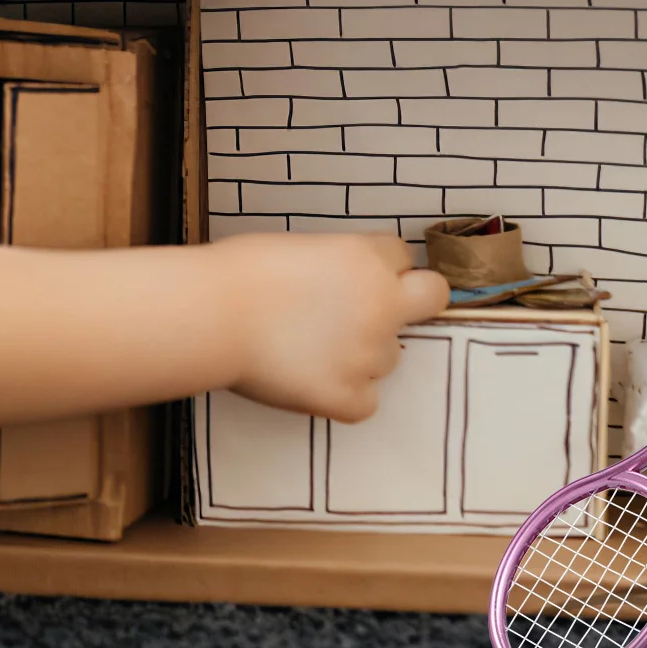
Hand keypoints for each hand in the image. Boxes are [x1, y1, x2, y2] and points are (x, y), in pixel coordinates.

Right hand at [219, 234, 449, 422]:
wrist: (215, 315)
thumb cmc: (241, 273)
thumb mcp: (300, 246)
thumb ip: (338, 264)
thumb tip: (340, 283)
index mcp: (367, 259)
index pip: (402, 257)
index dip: (378, 268)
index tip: (353, 279)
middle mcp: (381, 304)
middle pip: (432, 297)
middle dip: (415, 300)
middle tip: (379, 312)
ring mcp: (369, 354)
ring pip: (389, 357)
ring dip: (361, 354)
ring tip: (309, 349)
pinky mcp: (349, 397)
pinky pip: (365, 401)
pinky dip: (343, 395)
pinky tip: (310, 380)